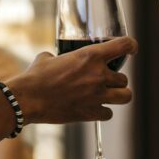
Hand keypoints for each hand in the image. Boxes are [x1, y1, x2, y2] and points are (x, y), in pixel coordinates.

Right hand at [6, 37, 136, 123]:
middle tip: (107, 81)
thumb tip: (56, 58)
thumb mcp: (48, 58)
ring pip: (126, 96)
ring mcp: (97, 95)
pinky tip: (95, 109)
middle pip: (124, 78)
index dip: (131, 46)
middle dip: (117, 80)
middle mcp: (98, 75)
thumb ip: (59, 57)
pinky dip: (104, 112)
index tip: (132, 48)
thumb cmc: (35, 77)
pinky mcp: (91, 113)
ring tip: (110, 95)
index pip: (124, 45)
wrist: (27, 99)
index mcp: (90, 55)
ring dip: (119, 95)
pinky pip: (109, 114)